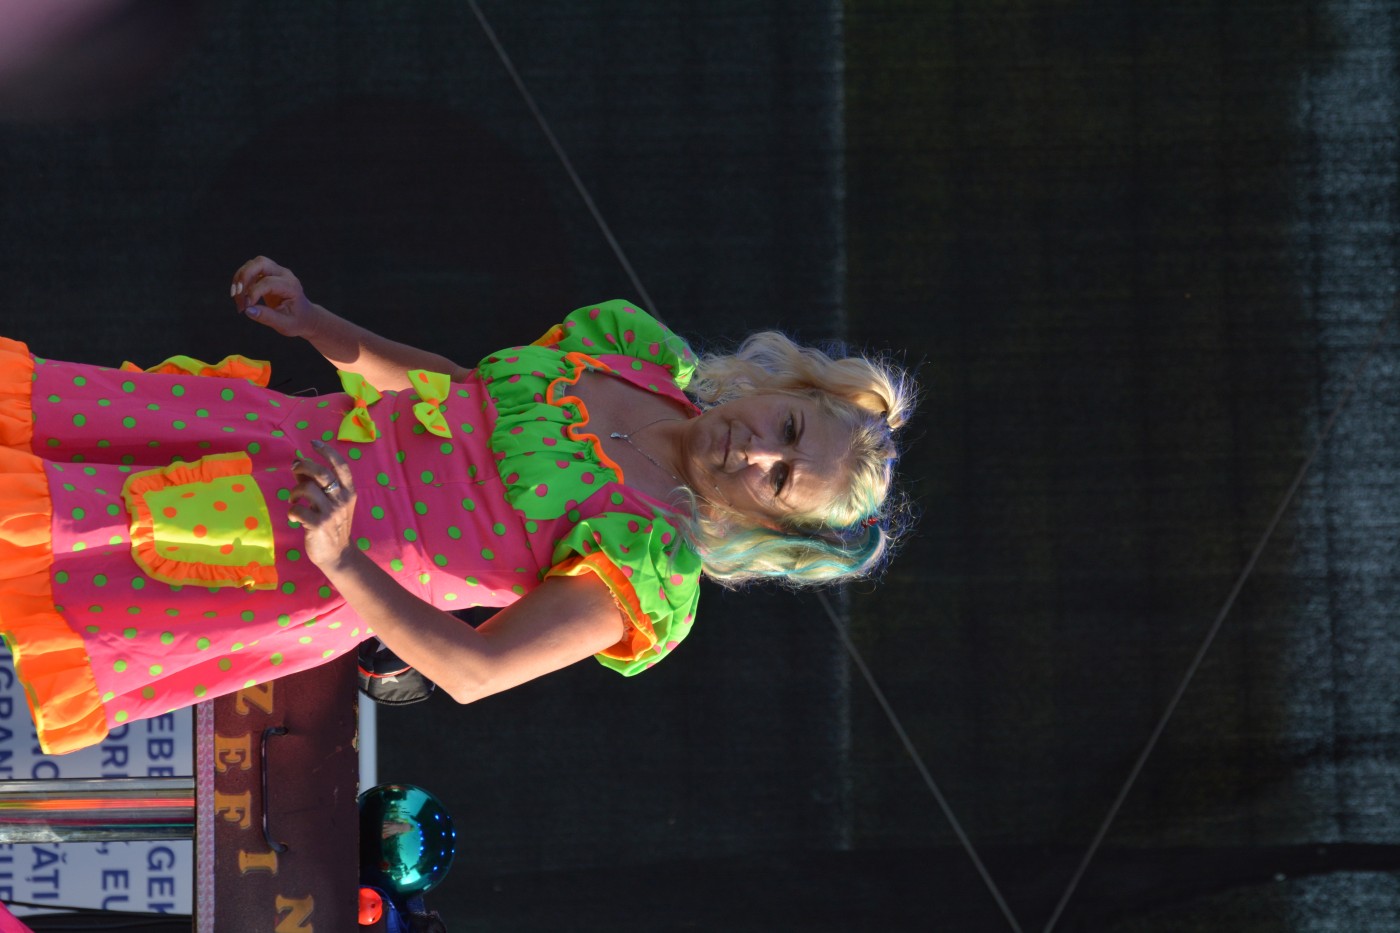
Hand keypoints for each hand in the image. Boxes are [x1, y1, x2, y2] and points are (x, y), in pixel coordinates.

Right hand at [230, 256, 321, 338]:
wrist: (305, 317)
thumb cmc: (296, 321)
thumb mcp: (285, 324)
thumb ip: (267, 317)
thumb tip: (248, 310)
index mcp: (291, 286)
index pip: (268, 282)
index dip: (254, 293)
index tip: (246, 308)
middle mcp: (284, 274)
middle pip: (260, 263)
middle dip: (244, 277)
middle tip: (236, 295)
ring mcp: (276, 272)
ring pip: (253, 264)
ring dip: (240, 278)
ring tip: (237, 297)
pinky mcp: (267, 274)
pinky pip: (250, 270)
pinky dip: (241, 280)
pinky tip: (240, 296)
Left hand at [288, 440, 357, 569]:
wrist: (337, 554)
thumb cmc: (332, 525)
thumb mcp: (330, 503)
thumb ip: (315, 483)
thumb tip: (296, 463)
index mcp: (349, 492)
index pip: (341, 465)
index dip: (327, 451)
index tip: (314, 443)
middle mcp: (342, 499)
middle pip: (322, 472)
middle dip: (304, 466)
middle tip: (294, 468)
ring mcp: (331, 513)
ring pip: (307, 489)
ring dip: (295, 491)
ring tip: (293, 499)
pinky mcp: (318, 525)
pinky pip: (298, 510)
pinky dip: (292, 511)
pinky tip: (294, 517)